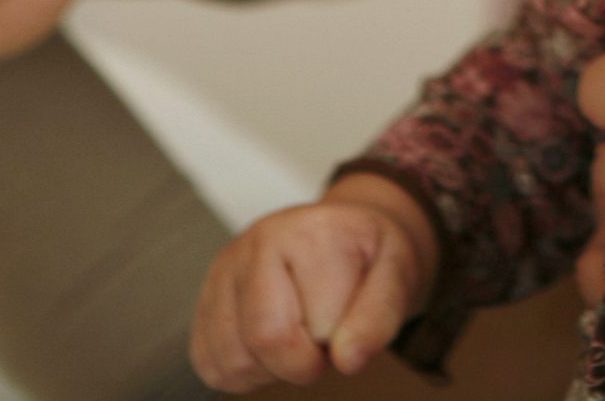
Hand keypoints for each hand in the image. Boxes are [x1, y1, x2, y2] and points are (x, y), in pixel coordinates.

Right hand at [191, 175, 437, 391]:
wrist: (344, 235)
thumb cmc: (370, 256)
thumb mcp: (399, 273)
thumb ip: (381, 315)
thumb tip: (348, 360)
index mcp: (305, 232)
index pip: (318, 324)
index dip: (341, 344)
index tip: (352, 324)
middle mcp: (253, 244)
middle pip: (264, 338)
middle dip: (302, 362)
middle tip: (323, 341)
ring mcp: (223, 272)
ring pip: (233, 361)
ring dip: (273, 370)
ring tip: (299, 337)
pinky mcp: (205, 301)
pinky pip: (211, 364)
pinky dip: (244, 372)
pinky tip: (271, 348)